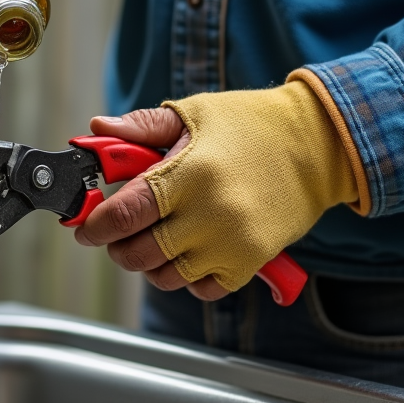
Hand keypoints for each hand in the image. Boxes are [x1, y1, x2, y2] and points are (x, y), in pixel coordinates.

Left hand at [73, 81, 365, 297]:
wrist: (319, 145)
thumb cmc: (253, 125)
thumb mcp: (195, 113)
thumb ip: (142, 127)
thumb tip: (97, 131)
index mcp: (190, 172)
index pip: (125, 213)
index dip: (95, 225)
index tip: (85, 227)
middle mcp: (210, 214)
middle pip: (139, 253)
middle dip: (116, 247)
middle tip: (113, 234)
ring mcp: (232, 243)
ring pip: (166, 277)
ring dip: (148, 263)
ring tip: (151, 239)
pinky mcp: (250, 262)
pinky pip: (201, 289)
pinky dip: (186, 277)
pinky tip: (186, 251)